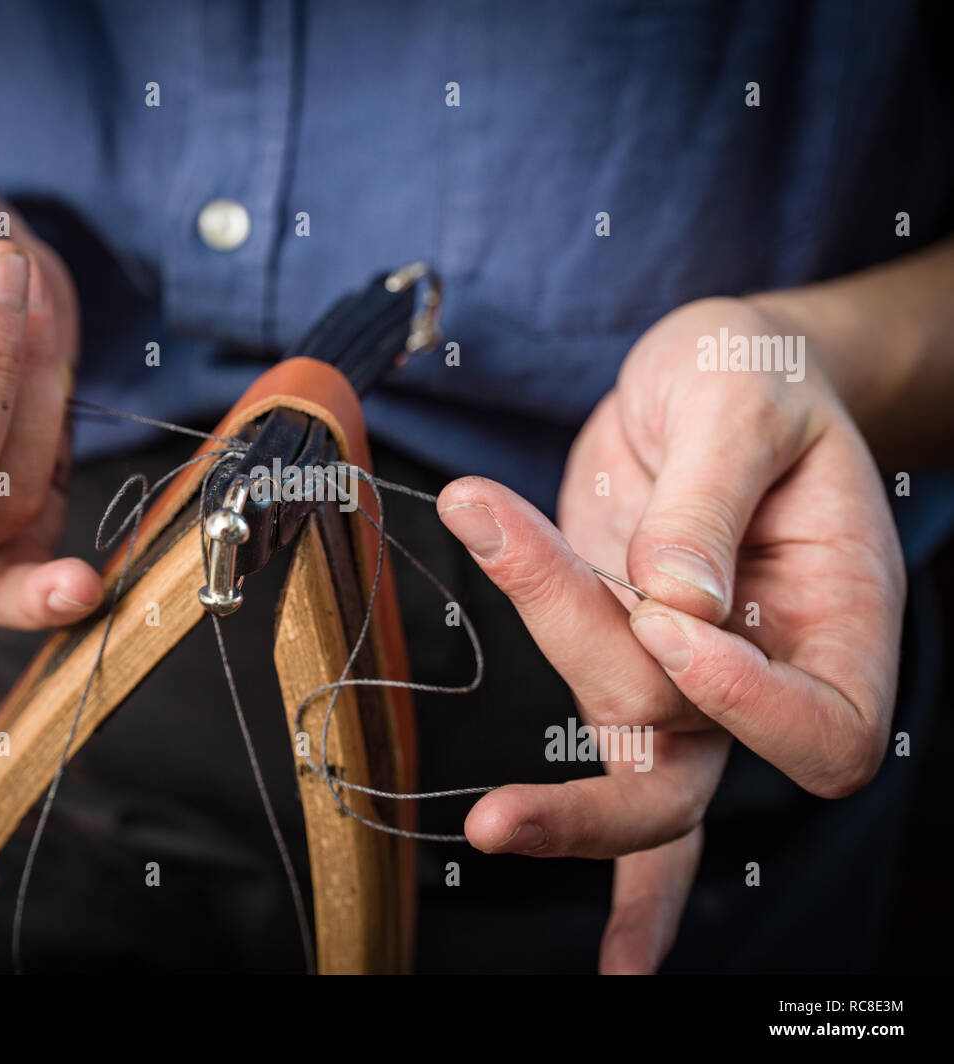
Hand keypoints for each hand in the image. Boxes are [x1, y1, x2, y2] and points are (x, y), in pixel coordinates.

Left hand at [438, 296, 904, 971]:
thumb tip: (674, 600)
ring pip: (611, 717)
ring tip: (484, 510)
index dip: (744, 703)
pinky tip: (513, 847)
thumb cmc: (752, 377)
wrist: (710, 373)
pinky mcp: (613, 648)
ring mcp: (682, 667)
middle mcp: (764, 664)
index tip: (669, 617)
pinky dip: (566, 821)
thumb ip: (711, 497)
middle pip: (690, 765)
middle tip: (495, 818)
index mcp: (839, 614)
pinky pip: (601, 745)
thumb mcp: (741, 400)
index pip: (822, 727)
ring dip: (542, 628)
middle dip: (592, 805)